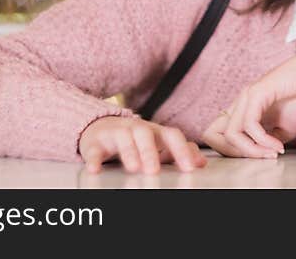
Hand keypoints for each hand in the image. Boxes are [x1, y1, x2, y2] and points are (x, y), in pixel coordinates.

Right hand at [78, 116, 207, 173]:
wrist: (102, 126)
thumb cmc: (136, 138)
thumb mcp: (159, 142)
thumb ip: (180, 151)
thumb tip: (202, 162)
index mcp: (155, 131)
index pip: (171, 135)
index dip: (181, 150)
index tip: (189, 168)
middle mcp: (136, 128)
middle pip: (145, 133)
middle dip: (150, 151)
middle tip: (154, 170)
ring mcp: (116, 133)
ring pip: (123, 137)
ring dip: (129, 152)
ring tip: (133, 168)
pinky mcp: (96, 142)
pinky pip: (94, 148)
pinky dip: (94, 158)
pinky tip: (95, 169)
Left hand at [202, 47, 295, 157]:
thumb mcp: (283, 129)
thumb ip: (268, 142)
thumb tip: (262, 154)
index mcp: (242, 109)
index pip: (217, 134)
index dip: (232, 151)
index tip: (258, 156)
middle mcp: (239, 102)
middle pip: (212, 135)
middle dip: (235, 153)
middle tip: (262, 157)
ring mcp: (246, 96)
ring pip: (231, 133)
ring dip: (252, 150)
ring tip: (272, 152)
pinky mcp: (256, 93)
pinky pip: (250, 124)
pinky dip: (263, 140)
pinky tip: (278, 145)